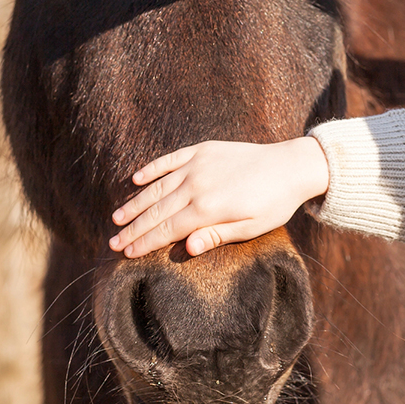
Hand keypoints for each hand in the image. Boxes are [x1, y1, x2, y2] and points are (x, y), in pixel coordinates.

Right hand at [108, 137, 329, 257]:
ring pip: (157, 187)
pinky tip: (136, 179)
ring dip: (135, 203)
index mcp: (208, 209)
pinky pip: (170, 160)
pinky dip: (152, 169)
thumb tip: (187, 248)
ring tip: (118, 218)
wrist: (291, 166)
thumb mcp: (251, 228)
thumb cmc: (274, 204)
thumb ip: (217, 236)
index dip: (145, 242)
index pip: (167, 229)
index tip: (126, 253)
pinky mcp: (203, 150)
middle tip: (113, 242)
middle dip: (133, 228)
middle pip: (157, 211)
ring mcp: (198, 165)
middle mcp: (197, 185)